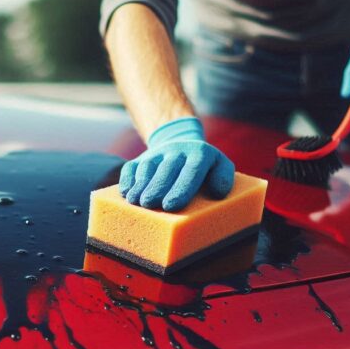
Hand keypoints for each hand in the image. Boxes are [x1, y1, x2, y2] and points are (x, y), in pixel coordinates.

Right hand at [119, 117, 234, 211]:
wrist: (181, 143)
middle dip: (157, 187)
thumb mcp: (220, 166)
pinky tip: (126, 193)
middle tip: (151, 204)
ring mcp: (157, 153)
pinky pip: (131, 167)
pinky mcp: (141, 158)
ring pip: (147, 167)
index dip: (181, 188)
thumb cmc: (204, 166)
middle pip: (166, 169)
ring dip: (140, 185)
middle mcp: (177, 151)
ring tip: (136, 202)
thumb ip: (223, 178)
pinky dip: (127, 179)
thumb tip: (217, 193)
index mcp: (200, 153)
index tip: (171, 205)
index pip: (191, 170)